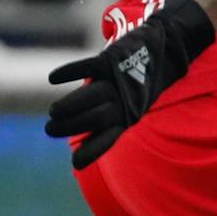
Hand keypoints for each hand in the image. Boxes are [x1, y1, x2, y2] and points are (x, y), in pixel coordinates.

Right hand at [45, 0, 215, 168]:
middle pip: (95, 118)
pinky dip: (70, 72)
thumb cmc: (142, 84)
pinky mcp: (112, 60)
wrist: (166, 51)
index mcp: (130, 116)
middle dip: (71, 126)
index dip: (93, 151)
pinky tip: (52, 79)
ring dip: (69, 106)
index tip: (76, 164)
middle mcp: (125, 101)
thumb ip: (109, 120)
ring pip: (92, 97)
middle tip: (50, 129)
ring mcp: (119, 81)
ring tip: (53, 112)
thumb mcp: (133, 105)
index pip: (109, 138)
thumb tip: (83, 141)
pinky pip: (88, 67)